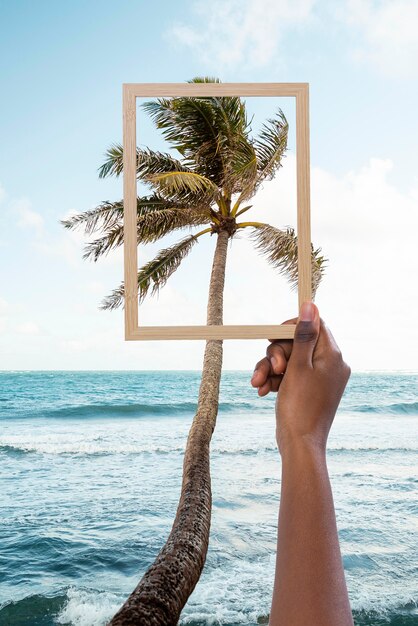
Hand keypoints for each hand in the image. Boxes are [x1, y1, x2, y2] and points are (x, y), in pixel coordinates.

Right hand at [250, 302, 350, 455]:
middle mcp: (330, 365)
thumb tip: (311, 305)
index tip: (272, 334)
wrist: (299, 445)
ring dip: (270, 369)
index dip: (292, 326)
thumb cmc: (300, 407)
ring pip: (290, 360)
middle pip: (298, 343)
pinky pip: (291, 376)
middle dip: (276, 354)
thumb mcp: (298, 366)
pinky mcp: (309, 390)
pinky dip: (276, 380)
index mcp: (333, 356)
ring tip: (258, 383)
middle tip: (271, 367)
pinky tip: (264, 390)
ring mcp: (320, 379)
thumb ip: (303, 335)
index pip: (315, 326)